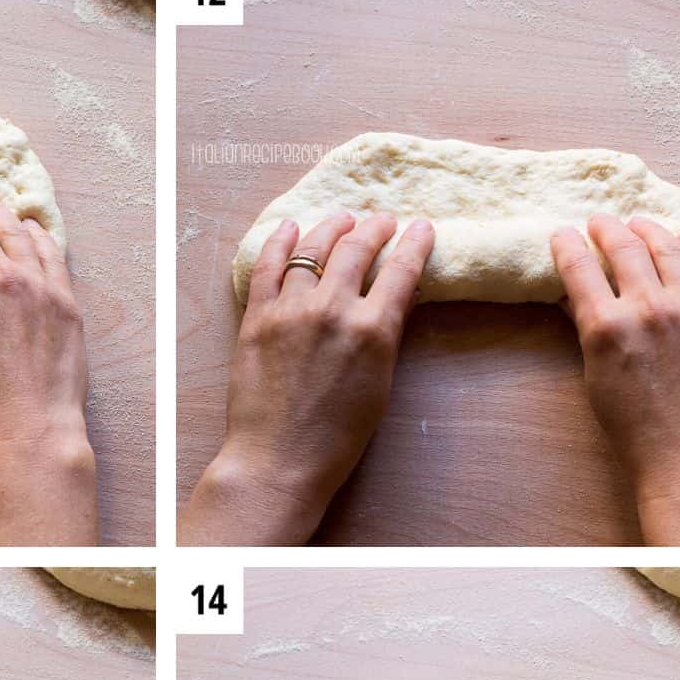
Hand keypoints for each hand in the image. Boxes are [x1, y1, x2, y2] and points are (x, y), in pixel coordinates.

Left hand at [181, 213, 433, 544]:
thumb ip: (385, 337)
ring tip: (341, 220)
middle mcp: (333, 309)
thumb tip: (392, 301)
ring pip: (313, 248)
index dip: (415, 243)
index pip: (402, 270)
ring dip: (331, 228)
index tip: (421, 228)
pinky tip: (290, 228)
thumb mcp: (379, 385)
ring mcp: (291, 310)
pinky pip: (269, 266)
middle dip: (374, 228)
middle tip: (381, 222)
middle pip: (357, 249)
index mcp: (373, 330)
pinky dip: (280, 241)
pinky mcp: (257, 318)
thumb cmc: (335, 438)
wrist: (279, 460)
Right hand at [552, 214, 679, 544]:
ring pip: (668, 250)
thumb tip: (579, 304)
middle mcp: (648, 309)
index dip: (567, 246)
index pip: (580, 271)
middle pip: (625, 250)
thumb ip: (589, 335)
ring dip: (649, 231)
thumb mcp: (595, 381)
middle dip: (607, 229)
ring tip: (639, 222)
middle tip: (599, 220)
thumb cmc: (634, 432)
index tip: (561, 233)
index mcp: (606, 329)